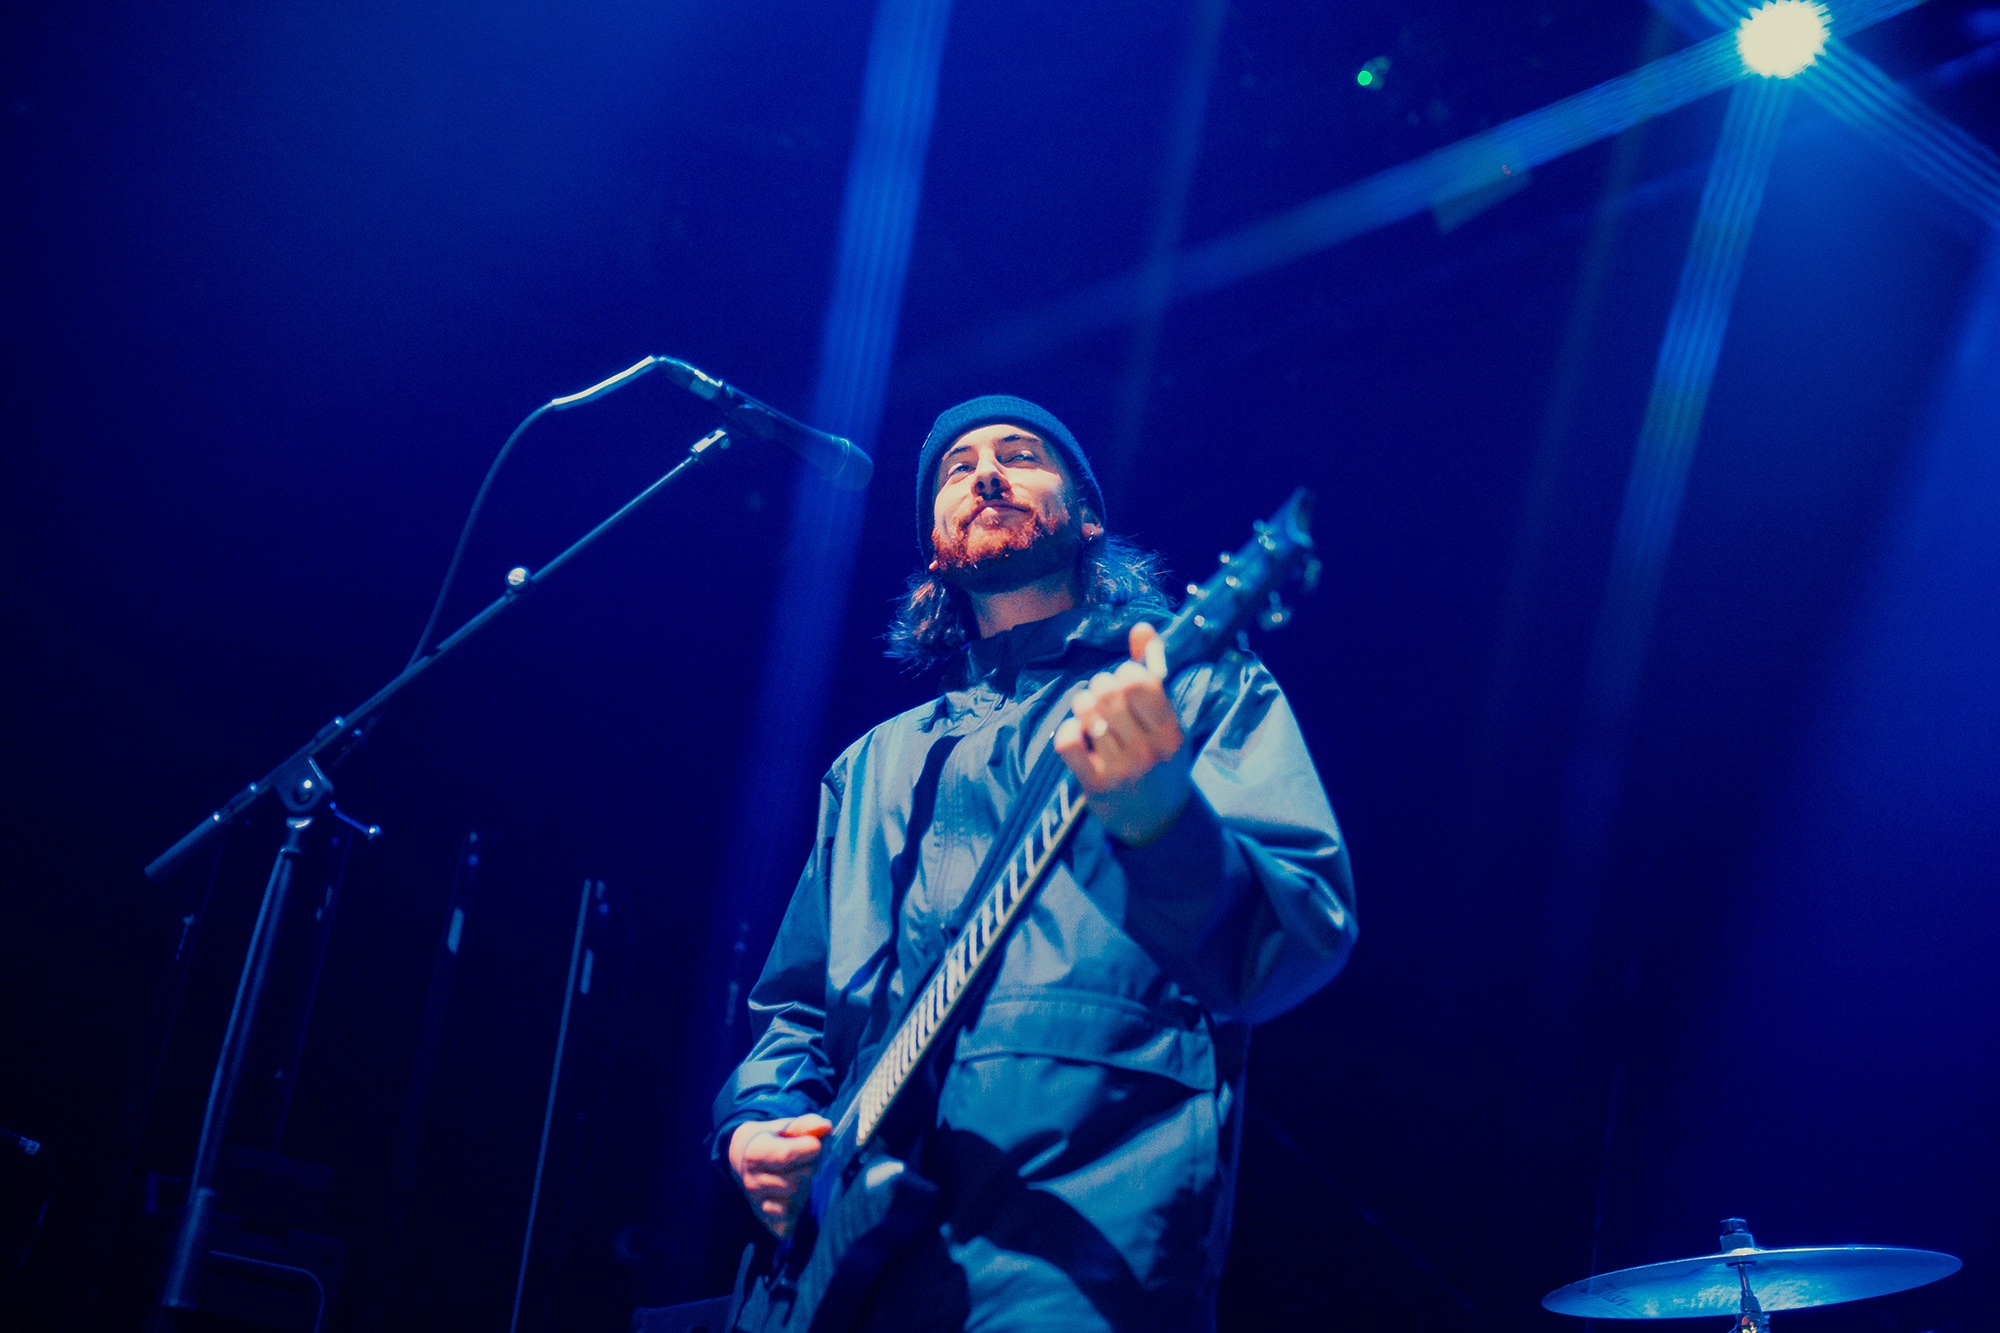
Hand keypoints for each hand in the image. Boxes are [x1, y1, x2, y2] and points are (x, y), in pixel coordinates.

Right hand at [728, 1113, 831, 1238]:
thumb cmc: (775, 1139)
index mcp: (755, 1153)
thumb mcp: (788, 1126)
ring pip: (796, 1198)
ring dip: (806, 1185)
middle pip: (797, 1179)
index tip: (816, 1144)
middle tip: (807, 1159)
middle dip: (811, 1167)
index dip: (810, 1149)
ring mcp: (757, 1203)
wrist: (745, 1158)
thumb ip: (807, 1124)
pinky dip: (797, 1208)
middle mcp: (752, 1181)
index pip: (787, 1155)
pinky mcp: (766, 1220)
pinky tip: (793, 1194)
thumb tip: (824, 1128)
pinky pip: (789, 1221)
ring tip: (798, 1174)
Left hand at [1053, 623, 1191, 846]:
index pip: (1141, 682)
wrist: (1157, 822)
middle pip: (1110, 692)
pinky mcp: (1093, 785)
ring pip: (1086, 711)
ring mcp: (1119, 769)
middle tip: (1104, 698)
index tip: (1126, 684)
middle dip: (1101, 685)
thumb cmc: (1162, 762)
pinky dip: (1068, 731)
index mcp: (1170, 732)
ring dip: (1083, 705)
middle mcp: (1147, 750)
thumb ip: (1154, 672)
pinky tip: (1078, 735)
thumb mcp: (1167, 721)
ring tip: (1091, 714)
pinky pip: (1067, 741)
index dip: (1127, 673)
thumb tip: (1142, 628)